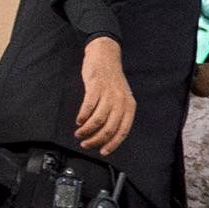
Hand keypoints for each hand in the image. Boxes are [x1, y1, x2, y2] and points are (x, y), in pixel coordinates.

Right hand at [74, 37, 136, 155]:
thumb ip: (117, 114)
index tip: (103, 151)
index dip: (112, 144)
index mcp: (129, 105)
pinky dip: (82, 117)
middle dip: (96, 140)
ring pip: (98, 120)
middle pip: (109, 128)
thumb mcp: (121, 97)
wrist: (105, 56)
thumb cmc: (111, 79)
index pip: (123, 131)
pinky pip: (88, 108)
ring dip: (86, 131)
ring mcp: (109, 94)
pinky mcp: (96, 87)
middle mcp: (121, 100)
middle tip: (86, 144)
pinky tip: (79, 120)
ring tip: (80, 133)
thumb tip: (107, 136)